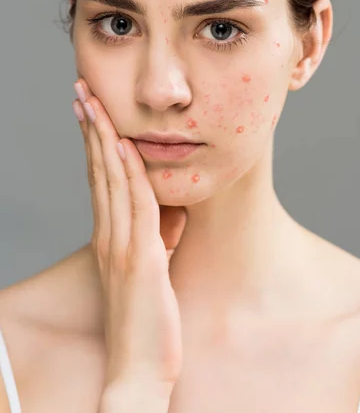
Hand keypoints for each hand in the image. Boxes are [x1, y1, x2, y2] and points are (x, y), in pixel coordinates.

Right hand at [72, 79, 186, 392]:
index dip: (94, 142)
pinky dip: (130, 173)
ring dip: (103, 138)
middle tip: (82, 91)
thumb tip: (174, 215)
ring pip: (111, 180)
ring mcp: (122, 246)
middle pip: (98, 170)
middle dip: (91, 127)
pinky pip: (135, 206)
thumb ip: (158, 240)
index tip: (91, 110)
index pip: (99, 179)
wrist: (137, 369)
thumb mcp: (153, 271)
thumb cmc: (146, 322)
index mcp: (111, 237)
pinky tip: (126, 145)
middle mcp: (110, 235)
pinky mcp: (141, 260)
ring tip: (93, 102)